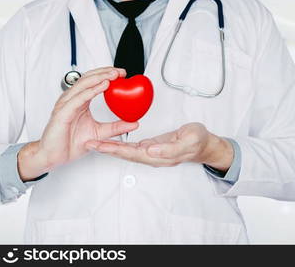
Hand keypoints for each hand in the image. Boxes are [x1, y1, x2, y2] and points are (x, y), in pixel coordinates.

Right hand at [18, 67, 138, 180]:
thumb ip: (116, 127)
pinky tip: (102, 86)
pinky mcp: (63, 113)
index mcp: (80, 102)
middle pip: (89, 79)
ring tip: (113, 75)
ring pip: (83, 85)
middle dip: (105, 72)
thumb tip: (134, 123)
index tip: (123, 74)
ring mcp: (66, 105)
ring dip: (99, 78)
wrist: (54, 156)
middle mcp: (72, 100)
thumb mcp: (100, 133)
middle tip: (120, 71)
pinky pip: (78, 99)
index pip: (94, 82)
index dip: (107, 75)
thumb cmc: (70, 143)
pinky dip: (91, 91)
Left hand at [86, 123, 233, 170]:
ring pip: (127, 150)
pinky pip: (133, 146)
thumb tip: (149, 151)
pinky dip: (120, 142)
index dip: (115, 149)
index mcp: (159, 156)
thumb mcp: (188, 141)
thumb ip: (170, 148)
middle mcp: (153, 156)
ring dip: (110, 147)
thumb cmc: (199, 141)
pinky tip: (112, 139)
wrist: (205, 143)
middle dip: (106, 149)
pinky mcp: (153, 146)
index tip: (100, 145)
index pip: (132, 153)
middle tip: (89, 143)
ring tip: (95, 142)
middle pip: (125, 154)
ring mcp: (152, 152)